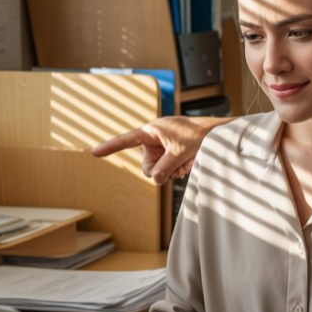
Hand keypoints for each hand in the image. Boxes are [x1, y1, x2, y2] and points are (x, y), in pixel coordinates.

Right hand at [91, 117, 214, 183]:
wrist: (218, 135)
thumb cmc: (199, 136)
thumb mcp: (180, 154)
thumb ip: (164, 168)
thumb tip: (155, 179)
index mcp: (151, 131)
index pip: (126, 140)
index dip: (109, 147)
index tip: (93, 152)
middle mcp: (154, 139)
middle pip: (147, 166)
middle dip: (160, 170)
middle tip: (177, 165)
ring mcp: (163, 147)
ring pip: (158, 170)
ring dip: (172, 171)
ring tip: (187, 160)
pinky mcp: (171, 154)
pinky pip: (168, 170)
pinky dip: (178, 170)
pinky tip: (189, 163)